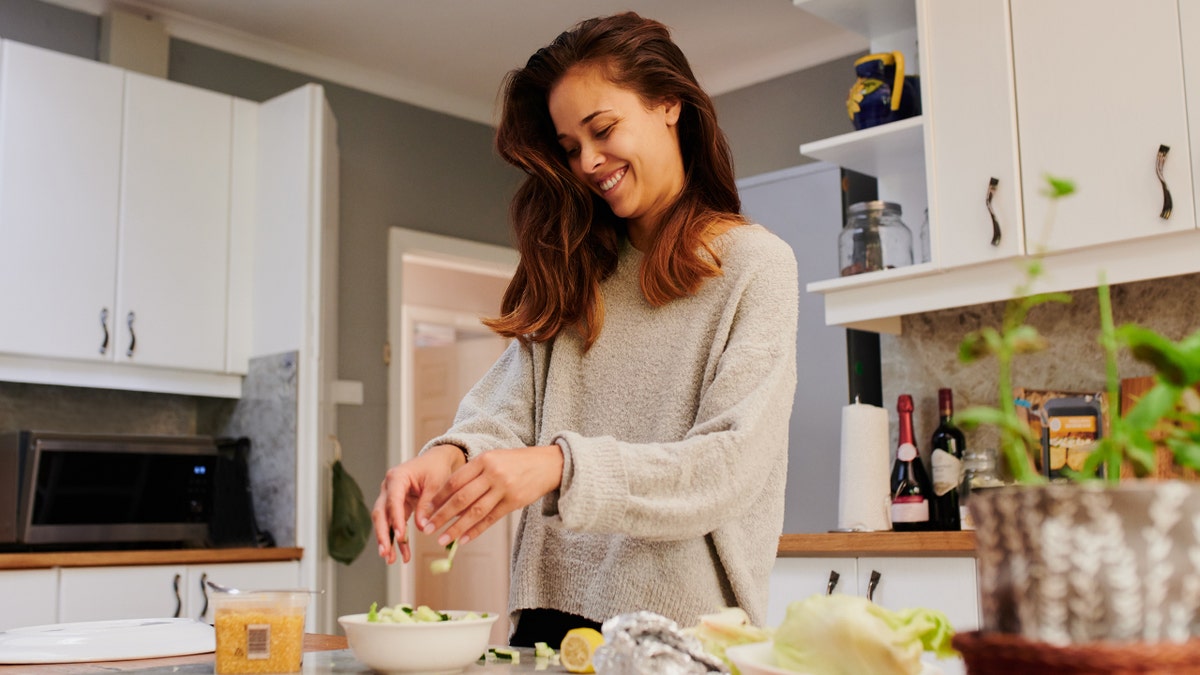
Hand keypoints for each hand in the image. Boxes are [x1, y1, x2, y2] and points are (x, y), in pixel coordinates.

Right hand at [371, 445, 465, 563]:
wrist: (436, 461)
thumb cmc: (436, 468)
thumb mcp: (437, 483)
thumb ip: (428, 504)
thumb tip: (422, 527)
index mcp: (397, 477)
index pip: (393, 500)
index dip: (395, 518)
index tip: (400, 535)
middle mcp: (388, 488)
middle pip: (380, 513)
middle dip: (382, 534)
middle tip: (385, 552)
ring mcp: (390, 498)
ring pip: (383, 522)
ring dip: (387, 541)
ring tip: (391, 559)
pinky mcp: (396, 507)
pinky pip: (393, 525)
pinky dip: (397, 540)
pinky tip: (400, 555)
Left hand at [421, 445, 563, 546]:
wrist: (548, 464)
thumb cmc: (516, 462)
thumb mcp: (494, 459)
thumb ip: (474, 474)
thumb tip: (449, 497)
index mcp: (484, 460)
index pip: (455, 481)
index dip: (438, 497)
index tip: (426, 510)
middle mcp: (493, 474)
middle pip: (461, 498)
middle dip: (442, 515)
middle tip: (428, 528)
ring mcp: (504, 488)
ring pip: (475, 512)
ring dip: (456, 528)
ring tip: (442, 540)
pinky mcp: (514, 502)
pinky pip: (491, 519)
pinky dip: (476, 531)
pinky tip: (463, 540)